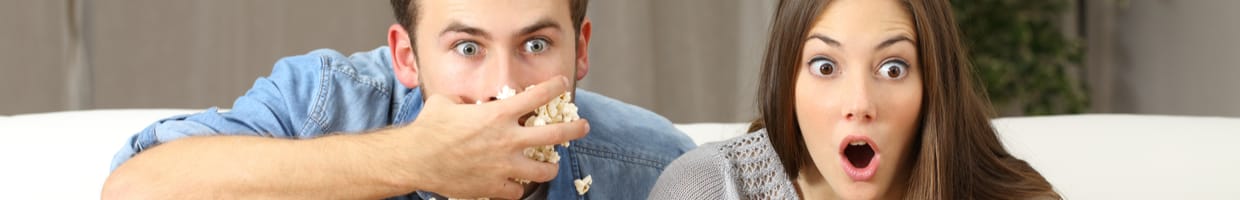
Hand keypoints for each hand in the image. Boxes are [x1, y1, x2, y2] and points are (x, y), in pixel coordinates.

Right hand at [388, 76, 588, 198]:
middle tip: (583, 126)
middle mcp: (507, 139)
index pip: (538, 96)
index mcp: (498, 114)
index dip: (555, 88)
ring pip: (544, 170)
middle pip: (556, 134)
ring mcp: (504, 165)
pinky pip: (517, 191)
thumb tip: (465, 102)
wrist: (415, 158)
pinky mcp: (495, 186)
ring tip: (550, 165)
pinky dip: (517, 187)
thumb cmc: (429, 128)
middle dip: (575, 129)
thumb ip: (464, 101)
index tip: (563, 85)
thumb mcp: (447, 103)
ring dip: (549, 166)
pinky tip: (515, 184)